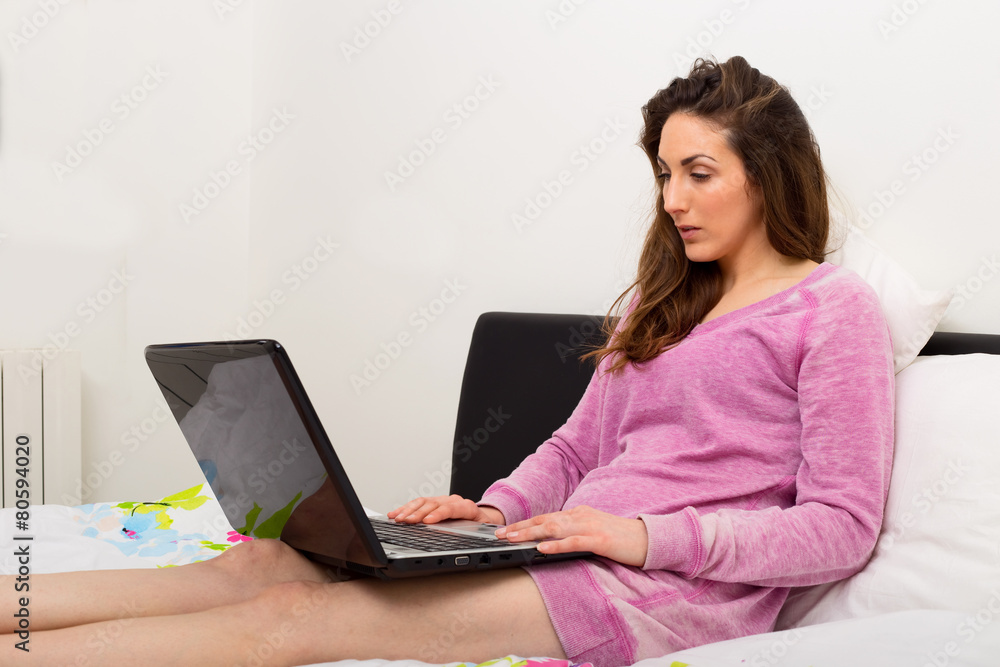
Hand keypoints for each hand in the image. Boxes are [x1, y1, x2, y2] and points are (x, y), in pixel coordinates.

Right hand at [387, 495, 504, 525]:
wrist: (482, 518)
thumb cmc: (480, 527)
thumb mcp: (481, 532)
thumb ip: (472, 534)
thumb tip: (460, 540)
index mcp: (466, 507)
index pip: (451, 508)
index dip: (438, 514)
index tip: (427, 521)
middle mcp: (453, 501)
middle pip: (433, 504)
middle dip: (419, 513)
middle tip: (407, 521)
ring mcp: (442, 500)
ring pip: (423, 502)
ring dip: (409, 510)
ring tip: (398, 519)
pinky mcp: (433, 503)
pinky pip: (417, 503)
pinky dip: (405, 509)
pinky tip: (395, 514)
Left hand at [495, 505, 647, 566]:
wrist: (648, 538)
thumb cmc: (621, 538)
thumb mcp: (593, 531)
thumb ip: (573, 532)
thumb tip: (551, 539)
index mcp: (578, 513)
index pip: (545, 517)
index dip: (524, 523)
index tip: (505, 529)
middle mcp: (581, 516)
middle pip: (544, 520)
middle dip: (520, 527)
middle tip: (500, 534)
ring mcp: (590, 526)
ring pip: (554, 528)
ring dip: (530, 533)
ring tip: (513, 539)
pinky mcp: (600, 540)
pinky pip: (573, 542)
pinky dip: (555, 545)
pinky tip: (542, 549)